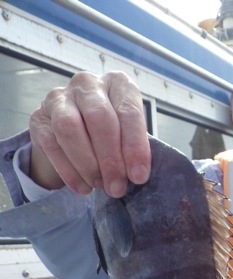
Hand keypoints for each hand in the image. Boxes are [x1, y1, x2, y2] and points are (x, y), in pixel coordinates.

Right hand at [29, 71, 150, 196]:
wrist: (79, 127)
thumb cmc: (114, 129)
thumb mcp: (130, 132)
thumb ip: (134, 148)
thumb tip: (136, 174)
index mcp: (118, 83)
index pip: (128, 112)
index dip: (135, 147)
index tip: (139, 176)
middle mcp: (87, 84)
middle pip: (99, 118)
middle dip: (110, 159)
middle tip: (117, 187)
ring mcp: (59, 97)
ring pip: (69, 128)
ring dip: (87, 164)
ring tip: (99, 185)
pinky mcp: (39, 117)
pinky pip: (51, 144)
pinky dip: (69, 171)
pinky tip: (82, 186)